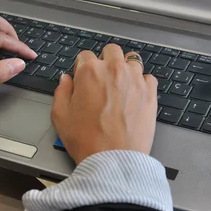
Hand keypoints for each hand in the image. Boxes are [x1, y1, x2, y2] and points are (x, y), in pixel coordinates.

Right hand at [51, 45, 157, 163]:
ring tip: (120, 86)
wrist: (114, 160)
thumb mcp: (60, 116)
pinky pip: (148, 78)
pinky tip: (134, 96)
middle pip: (111, 51)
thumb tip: (66, 80)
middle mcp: (114, 70)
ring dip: (125, 69)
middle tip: (102, 78)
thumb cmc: (87, 140)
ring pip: (132, 61)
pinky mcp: (150, 93)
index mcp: (90, 72)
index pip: (85, 55)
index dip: (82, 67)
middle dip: (105, 60)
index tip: (83, 78)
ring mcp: (135, 80)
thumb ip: (61, 92)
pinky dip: (142, 83)